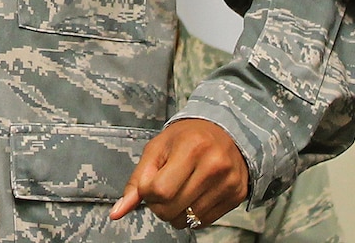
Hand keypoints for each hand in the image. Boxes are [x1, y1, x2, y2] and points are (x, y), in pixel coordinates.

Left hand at [109, 119, 248, 229]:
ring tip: (181, 189)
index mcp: (191, 148)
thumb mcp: (157, 149)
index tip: (152, 180)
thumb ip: (136, 181)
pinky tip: (195, 195)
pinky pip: (203, 222)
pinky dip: (192, 214)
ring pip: (187, 220)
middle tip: (165, 187)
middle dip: (159, 205)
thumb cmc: (186, 138)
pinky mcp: (237, 195)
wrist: (226, 131)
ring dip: (176, 211)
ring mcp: (228, 182)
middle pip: (171, 209)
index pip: (159, 191)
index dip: (148, 192)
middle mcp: (214, 165)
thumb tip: (117, 212)